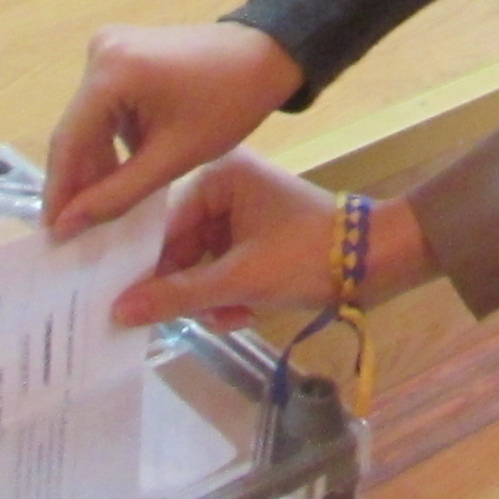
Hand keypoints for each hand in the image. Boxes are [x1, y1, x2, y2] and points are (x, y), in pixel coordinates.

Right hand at [44, 21, 303, 233]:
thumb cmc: (229, 105)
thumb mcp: (174, 157)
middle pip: (76, 130)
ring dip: (96, 164)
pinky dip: (111, 142)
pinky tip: (118, 176)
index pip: (70, 140)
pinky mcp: (119, 54)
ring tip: (95, 211)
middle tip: (72, 230)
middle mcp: (100, 52)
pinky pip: (105, 108)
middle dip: (78, 181)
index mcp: (111, 71)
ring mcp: (108, 48)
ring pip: (89, 123)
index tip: (53, 233)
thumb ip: (117, 193)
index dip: (60, 191)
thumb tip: (68, 224)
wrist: (266, 55)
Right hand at [112, 153, 437, 328]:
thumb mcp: (240, 279)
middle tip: (183, 322)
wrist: (379, 262)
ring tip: (228, 316)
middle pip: (183, 247)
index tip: (125, 305)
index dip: (149, 269)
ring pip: (204, 264)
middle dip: (189, 289)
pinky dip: (232, 293)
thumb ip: (179, 295)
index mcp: (220, 176)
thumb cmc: (309, 257)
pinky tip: (243, 314)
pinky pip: (226, 267)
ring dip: (212, 297)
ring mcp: (245, 212)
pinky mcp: (260, 236)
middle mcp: (228, 186)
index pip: (164, 226)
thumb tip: (119, 311)